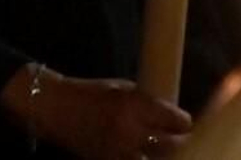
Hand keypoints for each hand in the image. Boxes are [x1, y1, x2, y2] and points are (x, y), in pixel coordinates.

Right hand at [3, 65, 192, 159]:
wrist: (56, 109)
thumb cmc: (91, 92)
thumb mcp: (123, 89)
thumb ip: (147, 103)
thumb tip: (171, 116)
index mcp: (135, 105)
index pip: (177, 120)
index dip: (184, 123)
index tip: (184, 123)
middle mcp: (131, 131)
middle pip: (175, 146)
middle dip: (183, 143)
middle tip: (184, 141)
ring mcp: (121, 152)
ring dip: (167, 156)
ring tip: (169, 152)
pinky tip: (146, 156)